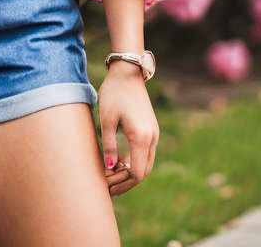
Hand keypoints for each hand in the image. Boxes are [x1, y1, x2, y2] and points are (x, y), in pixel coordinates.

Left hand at [97, 61, 158, 195]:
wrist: (128, 73)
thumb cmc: (114, 94)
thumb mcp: (107, 119)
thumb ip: (109, 146)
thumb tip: (109, 169)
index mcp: (141, 137)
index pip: (136, 172)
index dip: (121, 182)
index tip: (106, 185)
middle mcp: (152, 138)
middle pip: (142, 172)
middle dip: (126, 182)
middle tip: (107, 186)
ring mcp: (154, 134)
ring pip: (146, 164)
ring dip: (130, 173)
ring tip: (111, 177)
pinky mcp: (151, 130)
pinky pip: (146, 154)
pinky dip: (134, 162)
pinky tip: (118, 163)